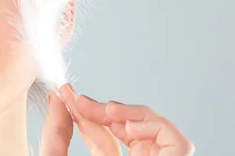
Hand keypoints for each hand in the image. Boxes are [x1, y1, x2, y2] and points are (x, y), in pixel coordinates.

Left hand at [40, 83, 193, 155]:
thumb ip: (56, 136)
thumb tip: (57, 99)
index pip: (109, 135)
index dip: (89, 112)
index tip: (66, 92)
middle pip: (134, 127)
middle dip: (108, 110)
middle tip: (78, 99)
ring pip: (158, 128)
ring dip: (132, 113)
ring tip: (108, 113)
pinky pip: (178, 141)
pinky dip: (155, 127)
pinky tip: (128, 128)